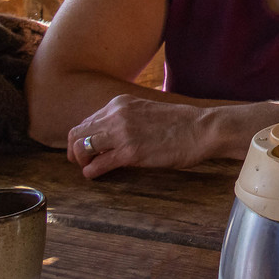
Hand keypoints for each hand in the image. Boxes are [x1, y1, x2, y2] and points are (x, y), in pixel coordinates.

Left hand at [67, 94, 220, 178]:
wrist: (203, 128)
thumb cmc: (181, 123)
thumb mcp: (146, 111)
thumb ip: (126, 118)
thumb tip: (110, 135)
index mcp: (120, 103)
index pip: (86, 121)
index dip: (82, 138)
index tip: (87, 150)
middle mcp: (117, 115)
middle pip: (77, 134)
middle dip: (75, 150)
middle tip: (81, 162)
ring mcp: (122, 133)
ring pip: (81, 148)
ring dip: (81, 161)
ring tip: (89, 168)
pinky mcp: (130, 153)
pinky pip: (97, 165)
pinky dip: (91, 172)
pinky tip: (96, 175)